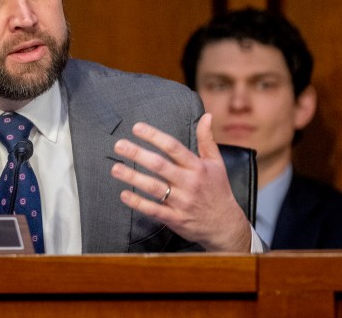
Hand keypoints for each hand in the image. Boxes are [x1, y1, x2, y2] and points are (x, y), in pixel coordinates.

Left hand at [110, 113, 250, 251]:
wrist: (226, 225)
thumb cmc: (218, 190)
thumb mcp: (216, 163)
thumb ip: (207, 139)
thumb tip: (206, 115)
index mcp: (197, 167)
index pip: (173, 147)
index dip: (154, 136)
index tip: (137, 128)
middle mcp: (189, 183)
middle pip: (160, 165)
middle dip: (138, 154)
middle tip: (119, 145)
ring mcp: (182, 202)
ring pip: (154, 187)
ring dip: (133, 177)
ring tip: (115, 168)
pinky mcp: (176, 219)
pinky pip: (154, 210)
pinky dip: (138, 203)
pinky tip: (124, 194)